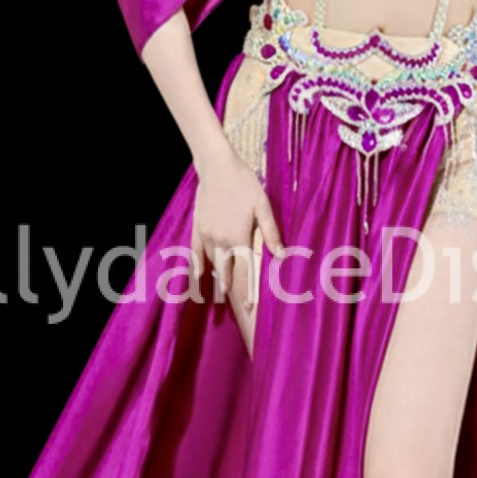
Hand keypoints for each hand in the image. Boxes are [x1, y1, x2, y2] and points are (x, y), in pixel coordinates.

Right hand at [190, 149, 282, 308]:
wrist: (217, 166)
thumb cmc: (244, 184)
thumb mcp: (263, 206)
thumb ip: (271, 233)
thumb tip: (281, 255)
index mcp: (239, 237)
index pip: (245, 271)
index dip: (248, 291)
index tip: (250, 308)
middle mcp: (220, 240)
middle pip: (227, 272)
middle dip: (234, 290)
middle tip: (240, 310)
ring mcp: (205, 235)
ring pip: (212, 263)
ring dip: (219, 278)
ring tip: (224, 293)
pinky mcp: (197, 227)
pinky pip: (195, 251)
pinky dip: (197, 265)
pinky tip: (199, 276)